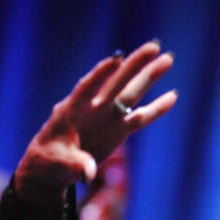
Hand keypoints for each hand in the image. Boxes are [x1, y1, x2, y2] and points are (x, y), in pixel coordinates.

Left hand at [14, 41, 175, 203]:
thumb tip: (88, 173)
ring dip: (148, 78)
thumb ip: (74, 164)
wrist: (51, 168)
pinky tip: (172, 96)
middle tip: (154, 46)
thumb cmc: (48, 161)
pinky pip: (139, 118)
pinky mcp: (116, 130)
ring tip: (167, 58)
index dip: (99, 74)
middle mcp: (91, 109)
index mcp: (69, 111)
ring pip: (130, 94)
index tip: (115, 58)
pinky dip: (155, 109)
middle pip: (114, 83)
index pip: (85, 88)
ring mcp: (106, 118)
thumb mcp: (58, 163)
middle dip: (133, 65)